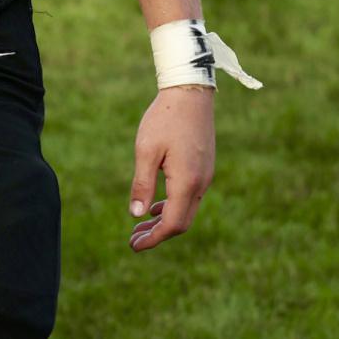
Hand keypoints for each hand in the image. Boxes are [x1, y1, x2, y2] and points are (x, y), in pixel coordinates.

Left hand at [128, 87, 214, 251]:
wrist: (190, 92)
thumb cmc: (164, 118)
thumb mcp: (146, 150)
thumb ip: (142, 184)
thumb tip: (136, 215)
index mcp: (187, 181)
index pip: (172, 224)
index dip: (153, 239)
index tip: (133, 246)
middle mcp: (201, 182)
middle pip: (182, 222)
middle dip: (158, 234)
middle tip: (133, 240)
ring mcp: (205, 175)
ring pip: (187, 210)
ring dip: (165, 220)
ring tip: (141, 226)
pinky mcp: (204, 166)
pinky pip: (190, 196)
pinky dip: (173, 206)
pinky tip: (156, 206)